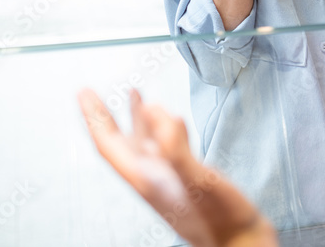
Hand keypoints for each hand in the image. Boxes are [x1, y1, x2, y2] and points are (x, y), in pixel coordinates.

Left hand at [77, 88, 276, 246]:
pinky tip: (171, 122)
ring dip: (135, 119)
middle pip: (120, 143)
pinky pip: (167, 147)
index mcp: (147, 179)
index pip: (110, 145)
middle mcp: (153, 178)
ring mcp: (169, 178)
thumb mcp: (197, 180)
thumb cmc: (219, 219)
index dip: (95, 117)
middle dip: (105, 116)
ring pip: (144, 143)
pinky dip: (163, 128)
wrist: (240, 243)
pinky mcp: (187, 178)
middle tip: (90, 92)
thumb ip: (175, 148)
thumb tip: (155, 110)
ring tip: (133, 94)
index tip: (84, 93)